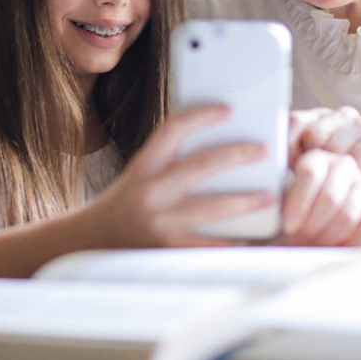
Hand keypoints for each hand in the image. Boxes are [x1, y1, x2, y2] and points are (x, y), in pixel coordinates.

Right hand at [83, 105, 275, 247]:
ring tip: (269, 196)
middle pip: (202, 165)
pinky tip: (254, 239)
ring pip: (213, 207)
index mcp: (144, 165)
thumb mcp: (140, 173)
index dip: (202, 115)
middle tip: (263, 150)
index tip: (227, 110)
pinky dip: (235, 242)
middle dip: (237, 155)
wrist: (92, 242)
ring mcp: (161, 221)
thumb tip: (215, 144)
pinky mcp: (170, 249)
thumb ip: (170, 161)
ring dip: (246, 201)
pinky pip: (211, 245)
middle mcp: (151, 191)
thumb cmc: (124, 204)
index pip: (173, 128)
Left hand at [279, 149, 360, 246]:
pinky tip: (336, 248)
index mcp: (316, 158)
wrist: (320, 216)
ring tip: (314, 245)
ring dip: (328, 237)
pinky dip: (351, 243)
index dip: (299, 203)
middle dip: (312, 226)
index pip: (310, 174)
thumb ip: (276, 201)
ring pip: (348, 214)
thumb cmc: (296, 210)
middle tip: (300, 241)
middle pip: (330, 196)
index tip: (289, 226)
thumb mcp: (281, 200)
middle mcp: (342, 164)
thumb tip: (262, 209)